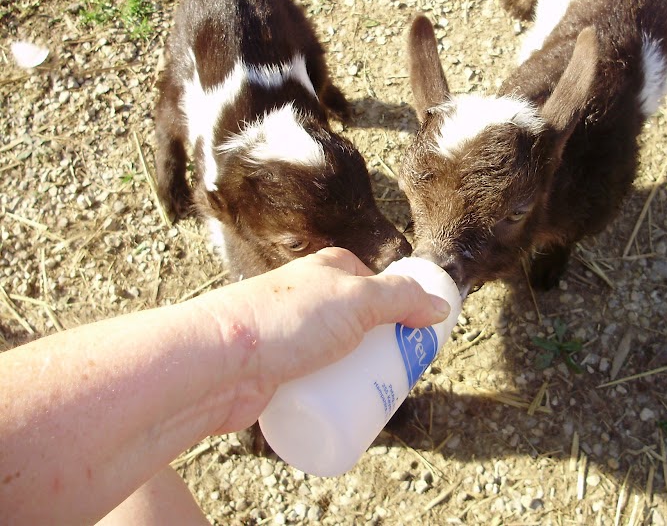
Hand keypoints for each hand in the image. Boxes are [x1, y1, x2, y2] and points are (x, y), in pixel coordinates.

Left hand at [193, 247, 449, 431]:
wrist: (215, 363)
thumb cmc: (284, 321)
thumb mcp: (356, 301)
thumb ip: (401, 298)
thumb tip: (439, 307)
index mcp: (330, 269)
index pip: (380, 286)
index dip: (405, 311)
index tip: (421, 341)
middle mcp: (310, 297)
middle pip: (363, 325)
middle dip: (385, 351)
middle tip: (403, 378)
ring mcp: (292, 334)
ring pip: (340, 355)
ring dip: (360, 376)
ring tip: (379, 399)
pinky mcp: (277, 368)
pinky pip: (317, 381)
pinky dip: (335, 394)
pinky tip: (346, 409)